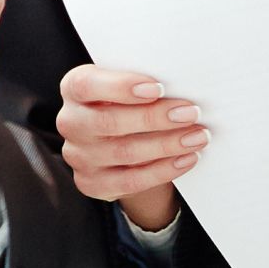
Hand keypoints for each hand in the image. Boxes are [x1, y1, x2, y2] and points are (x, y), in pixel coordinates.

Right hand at [59, 63, 199, 231]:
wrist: (120, 142)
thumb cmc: (128, 103)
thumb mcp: (128, 87)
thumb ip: (143, 84)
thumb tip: (182, 85)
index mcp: (74, 88)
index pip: (87, 85)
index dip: (121, 86)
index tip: (158, 88)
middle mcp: (71, 122)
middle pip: (108, 122)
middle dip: (154, 118)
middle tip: (190, 113)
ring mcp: (78, 156)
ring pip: (124, 153)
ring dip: (167, 145)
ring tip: (198, 136)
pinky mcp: (91, 183)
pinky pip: (130, 181)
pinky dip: (163, 170)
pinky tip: (186, 159)